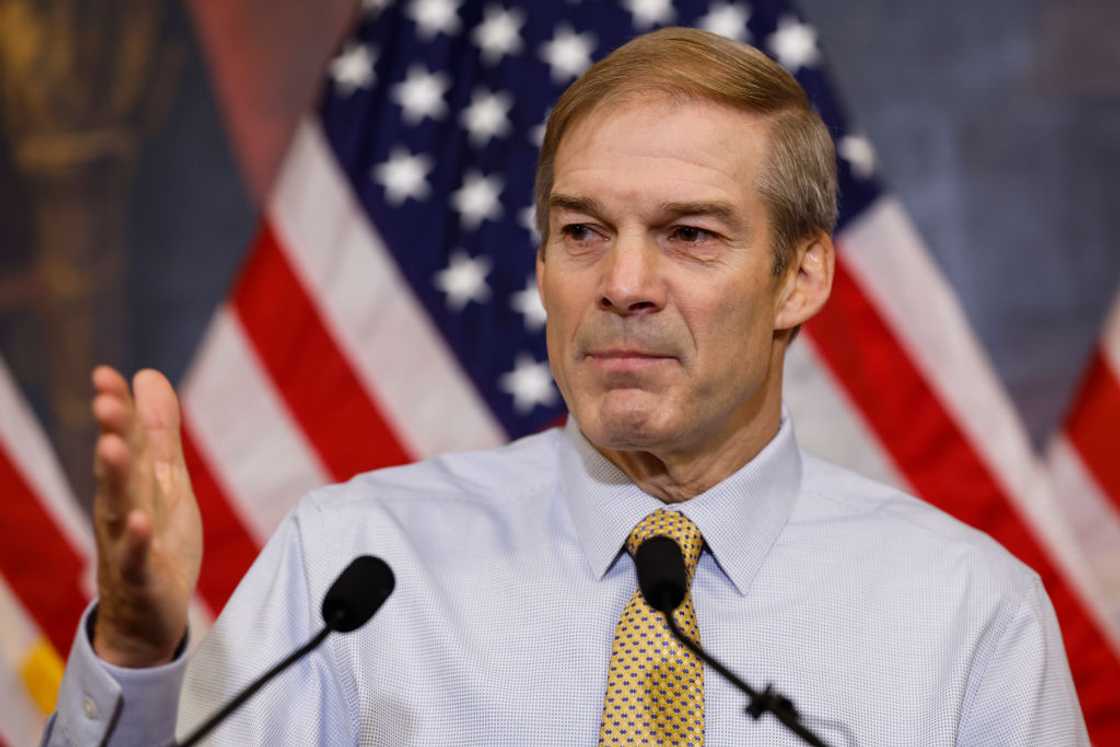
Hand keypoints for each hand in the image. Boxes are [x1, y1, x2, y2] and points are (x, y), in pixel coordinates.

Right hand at [90, 366, 201, 666]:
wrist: (146, 615)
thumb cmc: (155, 538)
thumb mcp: (165, 478)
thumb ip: (159, 430)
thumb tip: (147, 375)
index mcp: (131, 482)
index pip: (125, 439)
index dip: (117, 408)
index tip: (105, 375)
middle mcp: (121, 508)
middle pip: (118, 468)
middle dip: (112, 434)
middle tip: (104, 402)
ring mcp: (128, 543)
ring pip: (118, 507)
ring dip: (115, 478)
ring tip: (112, 448)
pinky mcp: (143, 578)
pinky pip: (137, 559)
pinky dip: (138, 541)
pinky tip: (140, 522)